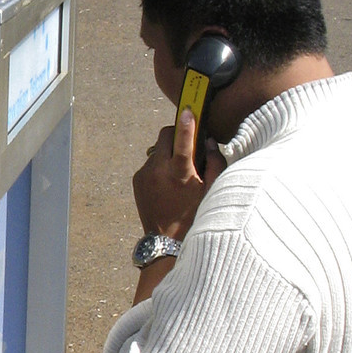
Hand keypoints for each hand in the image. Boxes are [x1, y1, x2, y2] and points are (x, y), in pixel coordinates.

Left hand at [132, 106, 222, 242]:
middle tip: (188, 146)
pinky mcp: (137, 180)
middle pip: (165, 136)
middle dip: (177, 135)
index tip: (188, 110)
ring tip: (179, 173)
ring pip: (157, 150)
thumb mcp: (212, 192)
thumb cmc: (195, 217)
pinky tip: (168, 184)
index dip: (187, 122)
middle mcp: (158, 170)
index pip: (183, 139)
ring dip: (168, 153)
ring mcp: (144, 174)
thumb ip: (214, 163)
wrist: (166, 243)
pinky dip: (160, 166)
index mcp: (180, 173)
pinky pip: (150, 163)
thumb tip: (209, 143)